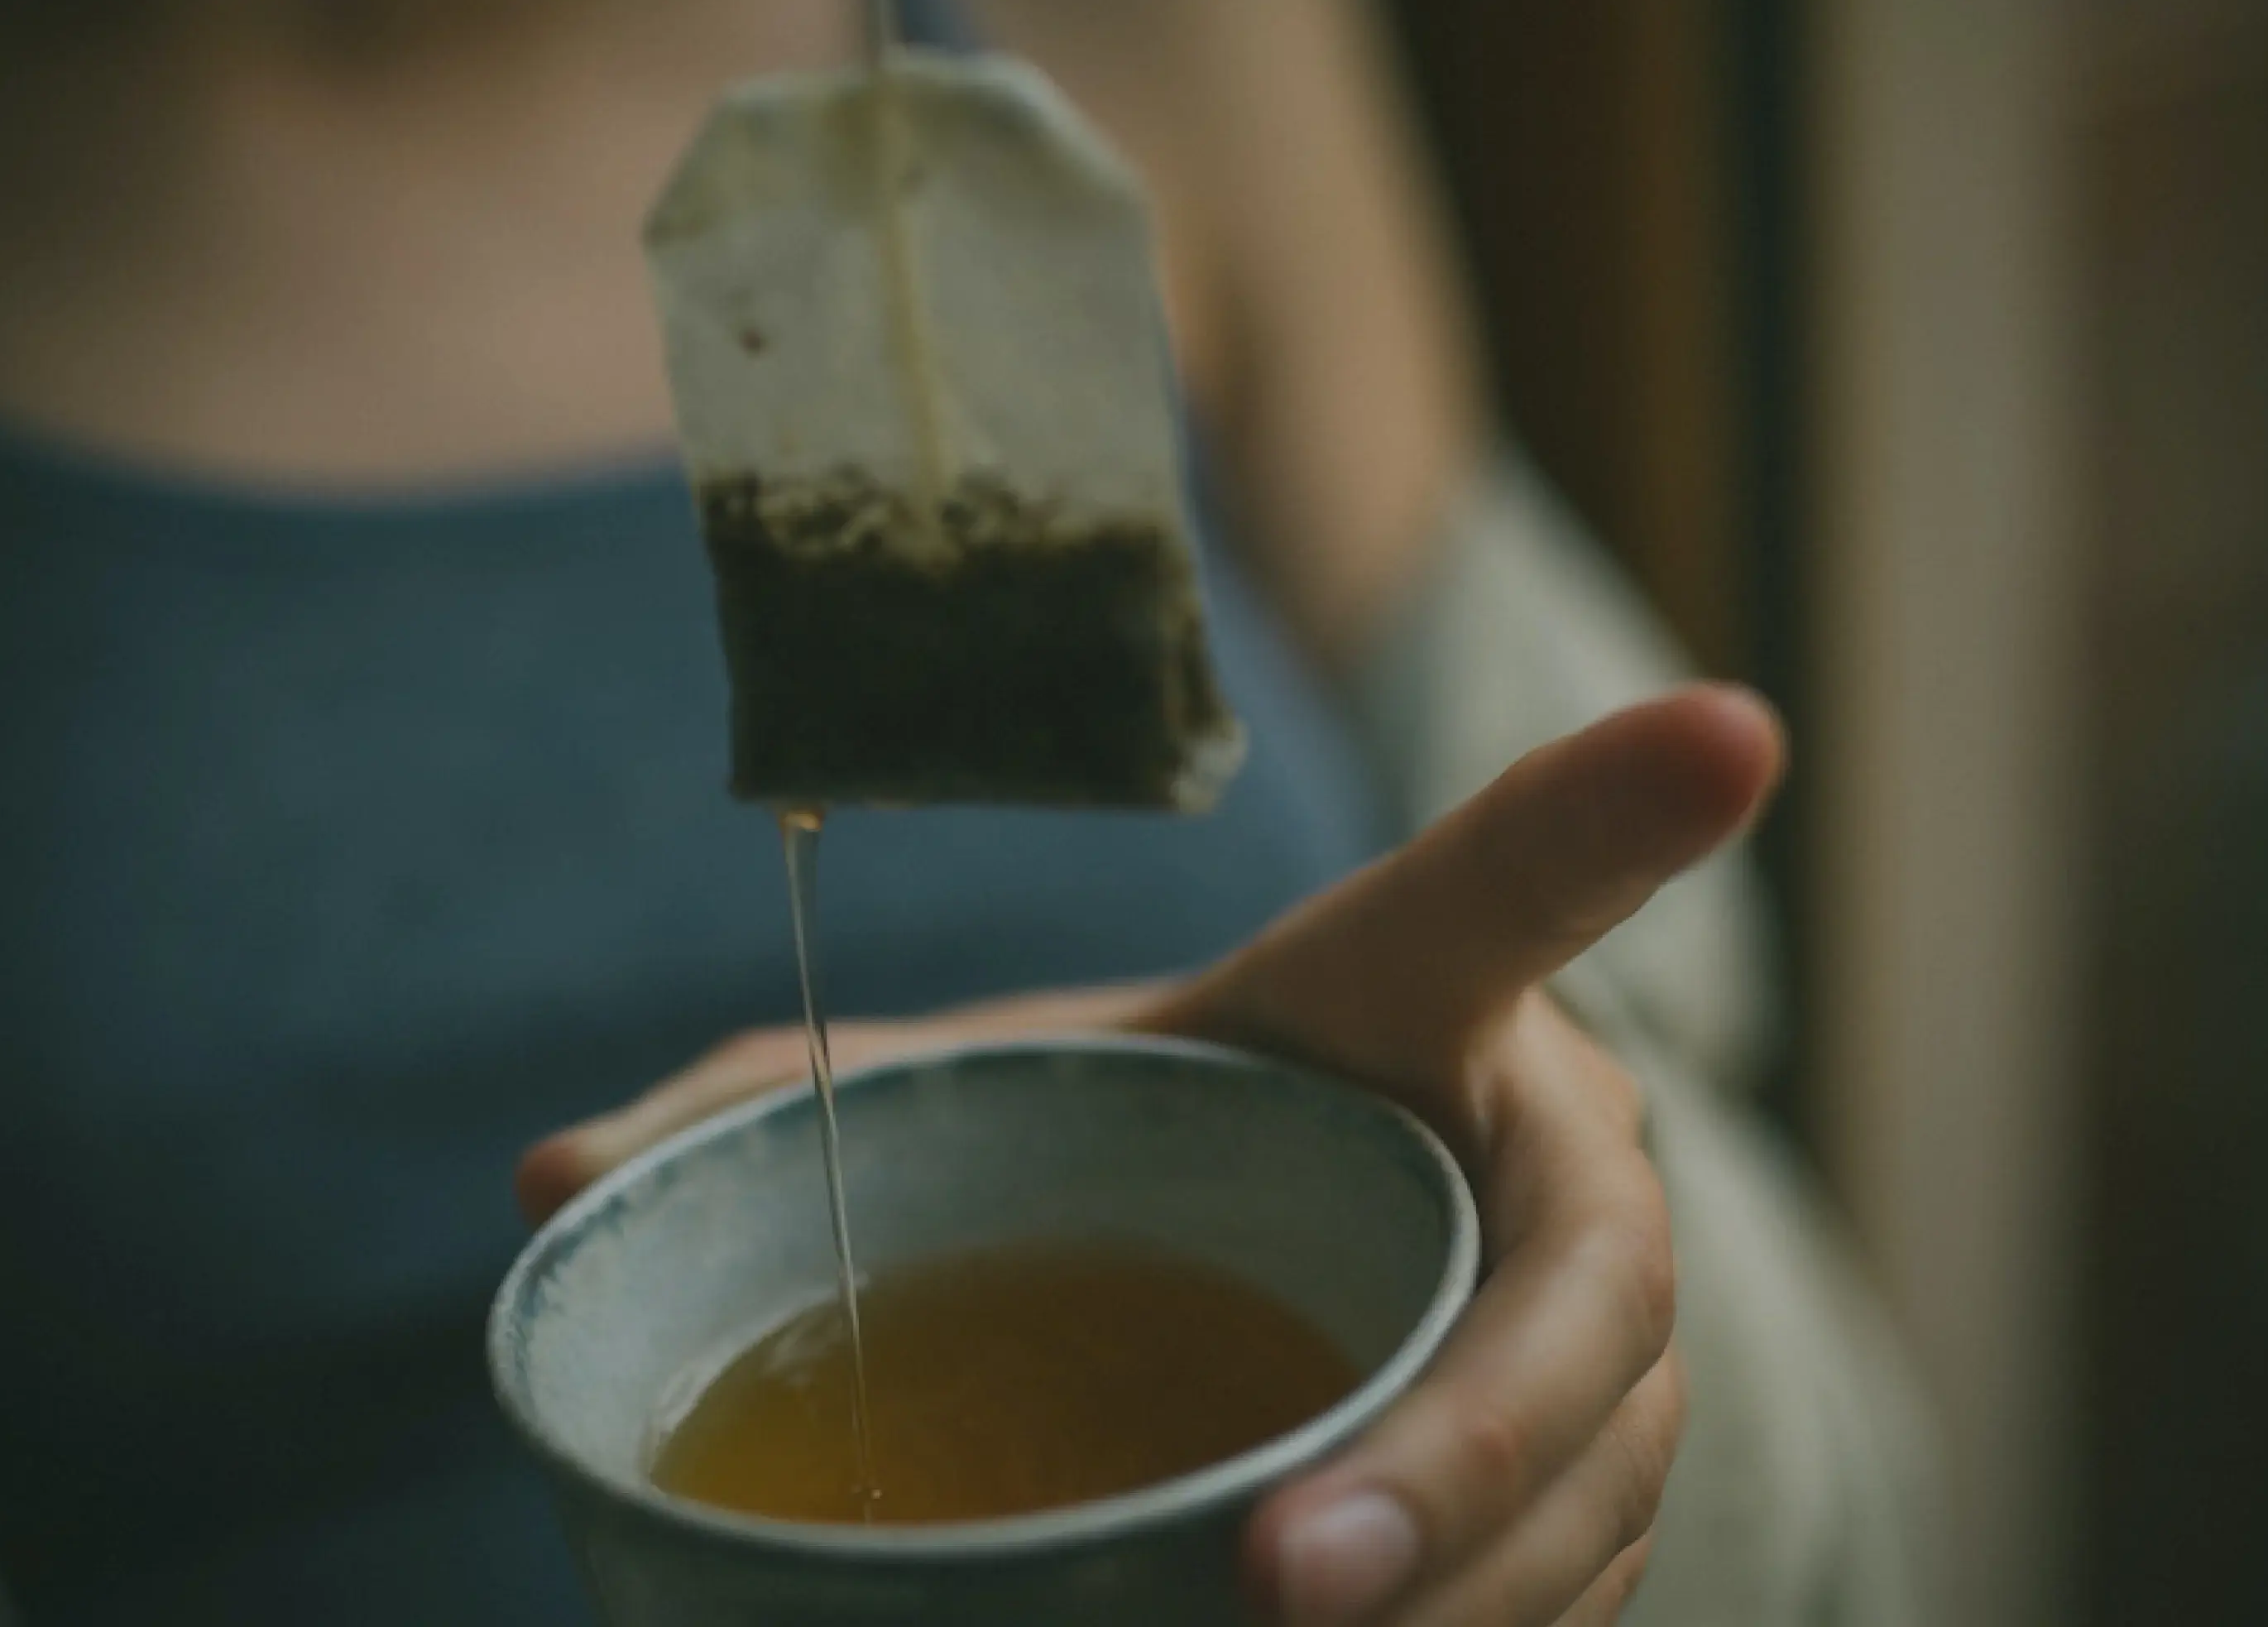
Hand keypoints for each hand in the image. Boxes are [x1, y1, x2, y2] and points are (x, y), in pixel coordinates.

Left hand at [516, 685, 1784, 1626]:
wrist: (1268, 1229)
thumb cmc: (1122, 1136)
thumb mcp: (975, 1102)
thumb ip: (784, 1116)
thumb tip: (535, 1180)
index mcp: (1397, 1002)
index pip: (1512, 888)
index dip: (1616, 809)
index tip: (1732, 728)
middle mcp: (1545, 1151)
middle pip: (1590, 1300)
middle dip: (1473, 1453)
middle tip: (1286, 1586)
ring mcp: (1605, 1323)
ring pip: (1607, 1480)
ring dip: (1482, 1604)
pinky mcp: (1604, 1466)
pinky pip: (1592, 1581)